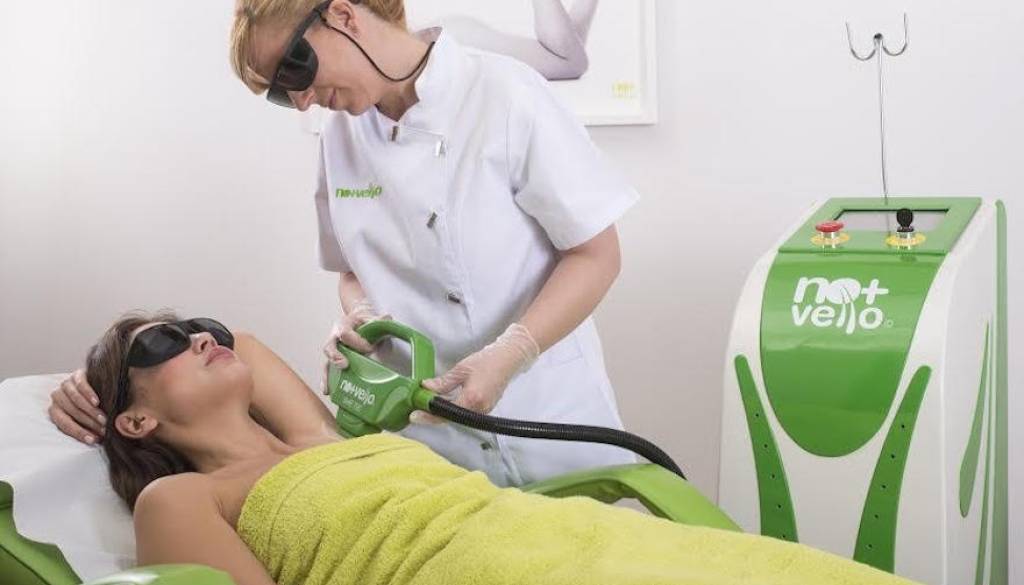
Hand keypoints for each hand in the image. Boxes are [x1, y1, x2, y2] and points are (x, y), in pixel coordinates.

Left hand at [48, 369, 106, 444]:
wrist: (98, 384)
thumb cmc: (92, 407)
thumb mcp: (87, 419)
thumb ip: (88, 427)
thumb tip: (96, 440)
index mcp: (56, 411)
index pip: (64, 424)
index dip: (78, 433)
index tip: (93, 440)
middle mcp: (57, 397)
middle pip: (71, 411)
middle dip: (88, 422)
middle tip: (103, 428)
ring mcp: (66, 385)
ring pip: (74, 399)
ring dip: (89, 411)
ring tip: (103, 418)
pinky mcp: (76, 375)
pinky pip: (80, 385)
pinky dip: (88, 394)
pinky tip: (97, 402)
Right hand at [320, 299, 389, 394]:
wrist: (355, 319)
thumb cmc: (362, 320)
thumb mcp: (370, 317)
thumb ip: (378, 320)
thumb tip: (387, 318)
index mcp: (342, 325)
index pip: (346, 334)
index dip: (357, 342)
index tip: (369, 349)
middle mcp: (334, 338)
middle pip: (329, 347)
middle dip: (335, 357)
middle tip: (344, 365)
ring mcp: (333, 350)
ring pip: (326, 362)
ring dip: (327, 375)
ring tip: (329, 388)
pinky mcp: (333, 360)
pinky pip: (328, 371)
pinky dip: (327, 381)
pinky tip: (328, 391)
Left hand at [416, 324, 539, 423]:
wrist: (509, 359)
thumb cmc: (487, 361)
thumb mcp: (461, 369)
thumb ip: (443, 382)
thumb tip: (426, 387)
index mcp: (472, 399)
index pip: (444, 413)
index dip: (428, 416)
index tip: (414, 416)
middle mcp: (479, 410)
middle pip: (450, 418)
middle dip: (433, 414)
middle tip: (418, 409)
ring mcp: (483, 411)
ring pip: (457, 416)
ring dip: (443, 411)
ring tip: (428, 405)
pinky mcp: (486, 409)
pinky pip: (465, 413)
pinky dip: (453, 409)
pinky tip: (444, 403)